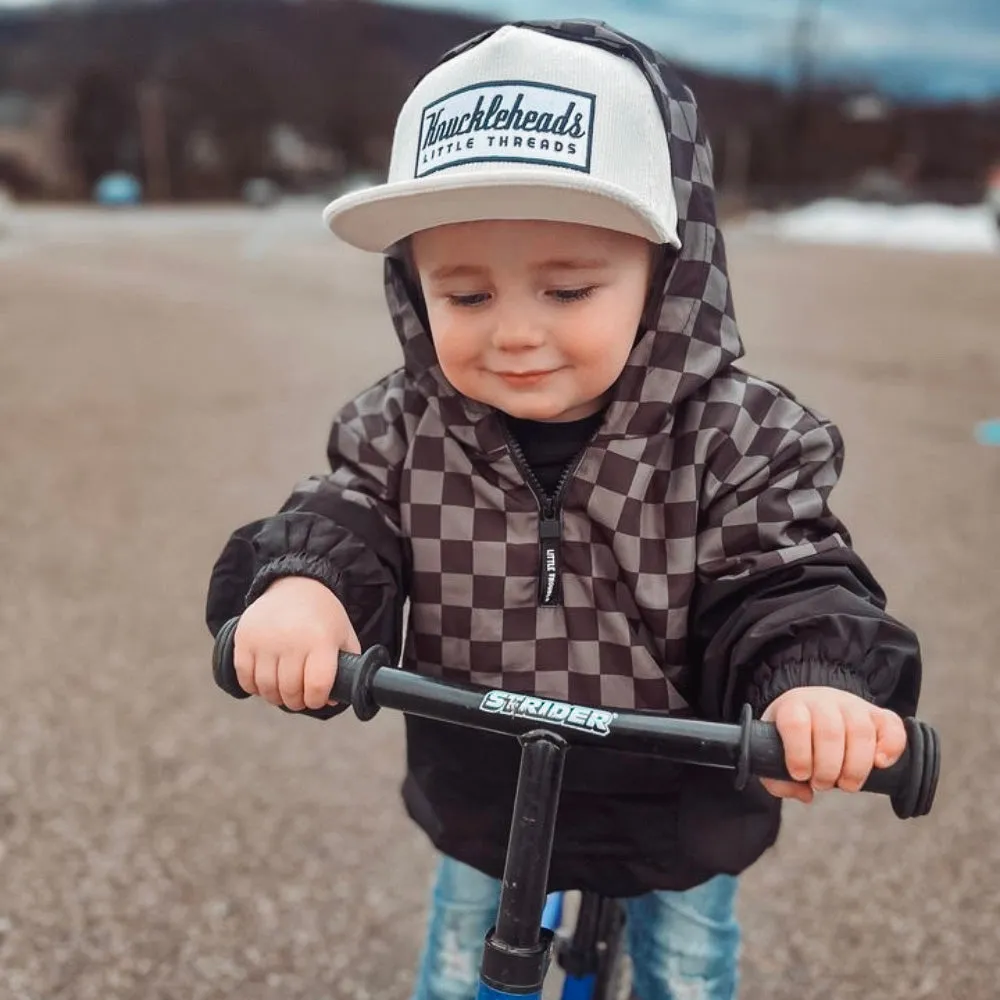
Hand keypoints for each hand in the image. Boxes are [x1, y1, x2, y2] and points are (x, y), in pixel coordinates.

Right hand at [233, 576, 359, 710]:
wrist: (295, 585)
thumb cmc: (323, 616)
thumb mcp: (343, 636)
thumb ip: (345, 667)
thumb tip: (332, 700)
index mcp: (321, 640)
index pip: (317, 686)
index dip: (317, 700)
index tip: (316, 699)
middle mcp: (292, 640)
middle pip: (290, 690)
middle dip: (296, 702)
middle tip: (299, 699)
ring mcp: (265, 640)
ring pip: (267, 687)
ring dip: (275, 697)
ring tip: (282, 692)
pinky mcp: (244, 639)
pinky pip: (245, 677)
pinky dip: (253, 687)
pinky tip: (264, 682)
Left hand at [760, 686, 906, 803]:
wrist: (812, 710)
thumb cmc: (793, 738)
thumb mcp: (772, 753)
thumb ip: (776, 777)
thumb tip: (804, 794)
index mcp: (793, 707)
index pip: (795, 723)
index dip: (798, 753)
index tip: (800, 775)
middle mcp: (823, 701)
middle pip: (830, 731)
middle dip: (828, 768)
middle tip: (823, 785)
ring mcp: (853, 706)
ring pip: (861, 730)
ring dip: (856, 766)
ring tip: (847, 784)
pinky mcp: (878, 715)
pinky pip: (892, 725)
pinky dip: (891, 747)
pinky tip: (880, 764)